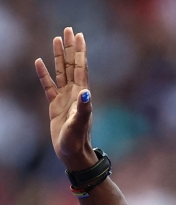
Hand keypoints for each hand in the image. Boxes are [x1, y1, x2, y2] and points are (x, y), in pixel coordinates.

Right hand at [34, 27, 96, 171]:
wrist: (72, 153)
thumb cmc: (77, 140)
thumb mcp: (79, 124)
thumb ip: (83, 108)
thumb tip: (85, 93)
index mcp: (82, 95)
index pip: (81, 67)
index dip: (80, 51)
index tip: (78, 36)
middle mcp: (75, 93)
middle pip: (72, 65)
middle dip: (70, 47)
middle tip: (68, 30)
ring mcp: (65, 98)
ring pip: (61, 71)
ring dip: (59, 56)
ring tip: (56, 39)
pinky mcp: (55, 105)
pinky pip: (48, 85)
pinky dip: (44, 73)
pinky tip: (39, 62)